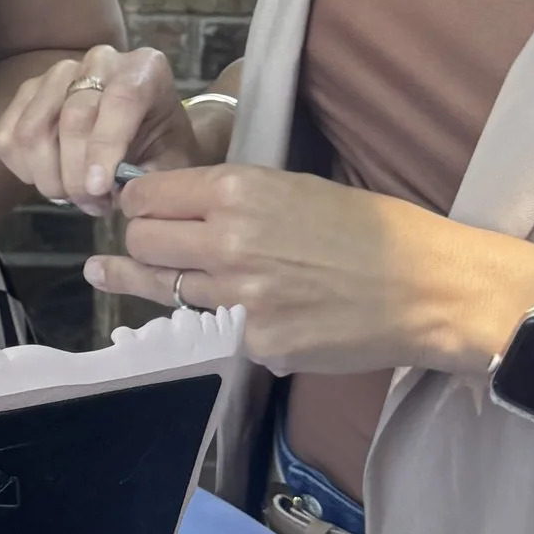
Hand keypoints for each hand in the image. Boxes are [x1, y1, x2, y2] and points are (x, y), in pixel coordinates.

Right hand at [0, 42, 202, 205]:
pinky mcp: (26, 92)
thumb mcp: (174, 162)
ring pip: (32, 129)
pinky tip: (50, 179)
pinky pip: (7, 137)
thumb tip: (118, 195)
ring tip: (73, 197)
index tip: (99, 190)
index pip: (120, 100)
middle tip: (92, 206)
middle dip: (77, 175)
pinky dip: (23, 170)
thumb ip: (152, 177)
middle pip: (73, 117)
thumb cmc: (161, 145)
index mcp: (144, 69)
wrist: (143, 129)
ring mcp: (56, 73)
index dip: (105, 147)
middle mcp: (99, 61)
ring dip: (48, 177)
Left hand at [89, 164, 533, 376]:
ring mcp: (239, 300)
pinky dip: (222, 322)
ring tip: (105, 274)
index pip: (147, 194)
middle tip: (140, 242)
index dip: (136, 200)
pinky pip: (217, 330)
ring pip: (163, 289)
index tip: (133, 206)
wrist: (429, 289)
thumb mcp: (298, 187)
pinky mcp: (257, 345)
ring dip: (148, 281)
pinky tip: (239, 311)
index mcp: (239, 192)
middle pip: (141, 242)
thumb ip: (236, 198)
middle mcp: (227, 243)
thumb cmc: (376, 229)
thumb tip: (184, 205)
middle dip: (136, 241)